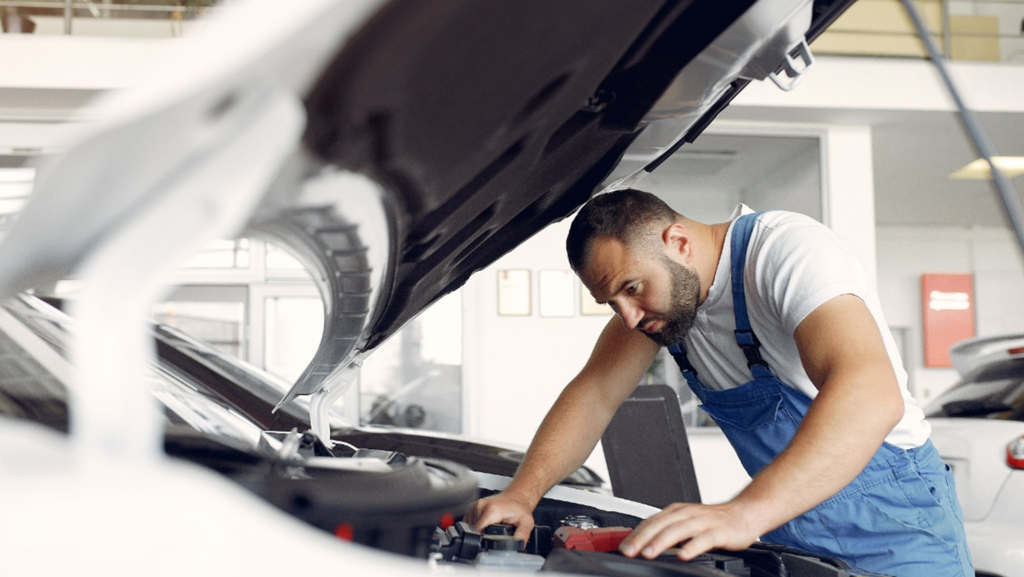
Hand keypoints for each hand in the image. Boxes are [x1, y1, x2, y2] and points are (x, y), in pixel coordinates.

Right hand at [463, 493, 535, 542]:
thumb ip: (522, 535)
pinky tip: (485, 524)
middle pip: (473, 530)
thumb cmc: (519, 509)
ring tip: (490, 527)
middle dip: (481, 535)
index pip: (478, 532)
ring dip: (477, 530)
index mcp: (491, 510)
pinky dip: (474, 526)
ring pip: (469, 526)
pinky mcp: (472, 507)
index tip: (489, 542)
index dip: (482, 540)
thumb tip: (518, 546)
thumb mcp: (526, 523)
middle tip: (493, 533)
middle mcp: (481, 506)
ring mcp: (475, 506)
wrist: (515, 497)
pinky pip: (468, 521)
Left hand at [619, 502, 759, 560]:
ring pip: (678, 530)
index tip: (622, 547)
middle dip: (642, 538)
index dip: (635, 534)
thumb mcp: (685, 522)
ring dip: (661, 542)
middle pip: (660, 524)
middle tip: (628, 551)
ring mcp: (702, 522)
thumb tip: (643, 544)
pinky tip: (683, 555)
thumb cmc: (712, 521)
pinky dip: (692, 547)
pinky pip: (704, 539)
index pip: (650, 521)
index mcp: (676, 511)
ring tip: (648, 553)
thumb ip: (667, 530)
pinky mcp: (718, 531)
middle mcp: (686, 514)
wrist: (743, 514)